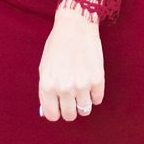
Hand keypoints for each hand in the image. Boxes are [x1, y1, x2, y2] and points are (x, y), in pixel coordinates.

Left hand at [38, 0, 103, 121]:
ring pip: (85, 110)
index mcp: (47, 85)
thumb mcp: (45, 68)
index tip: (57, 108)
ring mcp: (82, 85)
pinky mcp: (98, 80)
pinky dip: (94, 95)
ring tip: (80, 92)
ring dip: (83, 104)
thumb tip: (51, 110)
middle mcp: (64, 88)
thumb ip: (48, 89)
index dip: (55, 112)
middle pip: (69, 115)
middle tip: (70, 100)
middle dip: (69, 110)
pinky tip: (90, 84)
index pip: (52, 115)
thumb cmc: (56, 47)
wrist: (75, 28)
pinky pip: (97, 100)